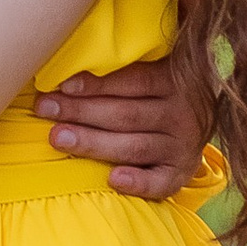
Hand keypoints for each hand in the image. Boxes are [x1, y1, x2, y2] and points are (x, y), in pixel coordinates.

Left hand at [36, 63, 210, 199]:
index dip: (96, 83)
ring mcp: (183, 145)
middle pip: (127, 114)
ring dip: (94, 143)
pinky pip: (161, 182)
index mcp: (173, 80)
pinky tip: (113, 180)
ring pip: (135, 146)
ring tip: (58, 138)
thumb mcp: (155, 70)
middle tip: (45, 109)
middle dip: (82, 111)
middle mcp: (181, 112)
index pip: (133, 81)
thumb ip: (126, 66)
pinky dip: (139, 183)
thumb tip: (72, 62)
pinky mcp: (182, 173)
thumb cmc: (158, 93)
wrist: (201, 121)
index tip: (62, 85)